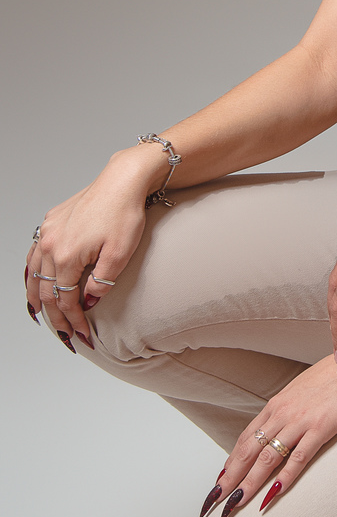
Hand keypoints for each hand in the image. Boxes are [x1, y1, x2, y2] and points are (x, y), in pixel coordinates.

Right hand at [25, 150, 158, 348]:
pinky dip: (32, 273)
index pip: (65, 299)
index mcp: (66, 256)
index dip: (74, 320)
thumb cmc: (125, 214)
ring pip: (33, 274)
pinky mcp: (50, 222)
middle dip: (56, 318)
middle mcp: (50, 245)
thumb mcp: (120, 254)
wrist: (122, 181)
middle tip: (66, 336)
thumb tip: (87, 301)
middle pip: (46, 292)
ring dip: (37, 298)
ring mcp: (47, 232)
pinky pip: (34, 254)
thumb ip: (101, 282)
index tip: (83, 335)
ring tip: (41, 317)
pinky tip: (34, 281)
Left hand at [201, 355, 336, 516]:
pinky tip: (274, 494)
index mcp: (277, 404)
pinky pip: (299, 457)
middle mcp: (283, 412)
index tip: (220, 481)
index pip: (245, 438)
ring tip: (236, 503)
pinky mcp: (322, 427)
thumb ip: (288, 409)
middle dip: (230, 478)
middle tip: (215, 500)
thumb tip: (278, 427)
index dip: (230, 462)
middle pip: (249, 451)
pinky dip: (285, 477)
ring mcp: (301, 420)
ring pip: (268, 458)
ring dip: (250, 483)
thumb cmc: (336, 375)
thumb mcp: (303, 390)